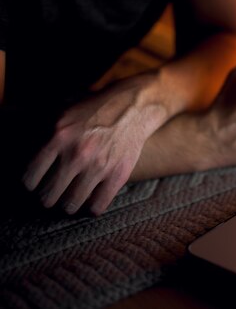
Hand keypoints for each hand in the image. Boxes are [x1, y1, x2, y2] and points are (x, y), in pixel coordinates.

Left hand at [22, 74, 169, 215]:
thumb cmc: (96, 109)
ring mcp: (99, 166)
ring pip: (71, 205)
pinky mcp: (118, 175)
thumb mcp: (64, 112)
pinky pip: (97, 206)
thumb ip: (43, 130)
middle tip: (52, 195)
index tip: (35, 186)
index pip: (30, 177)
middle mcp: (77, 154)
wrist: (133, 108)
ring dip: (68, 206)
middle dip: (48, 198)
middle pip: (48, 196)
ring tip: (70, 201)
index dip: (30, 185)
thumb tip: (20, 142)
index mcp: (59, 137)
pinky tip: (90, 204)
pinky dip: (91, 209)